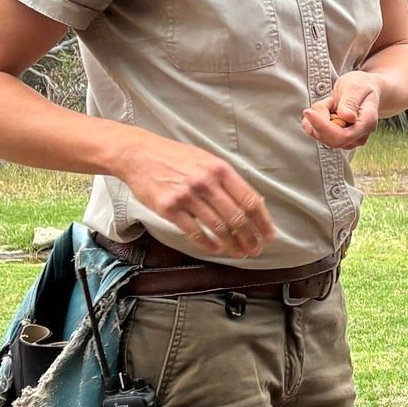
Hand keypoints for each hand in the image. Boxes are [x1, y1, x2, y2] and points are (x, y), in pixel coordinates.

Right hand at [112, 133, 273, 258]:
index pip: (249, 200)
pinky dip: (208, 244)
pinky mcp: (169, 208)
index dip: (262, 221)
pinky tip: (216, 249)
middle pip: (237, 217)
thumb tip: (250, 203)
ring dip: (233, 244)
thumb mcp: (206, 160)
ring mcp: (187, 196)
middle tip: (256, 249)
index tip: (268, 234)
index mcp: (220, 169)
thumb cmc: (175, 157)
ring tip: (240, 252)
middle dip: (250, 237)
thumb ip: (226, 180)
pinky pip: (194, 232)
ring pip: (218, 227)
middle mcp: (206, 182)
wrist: (138, 154)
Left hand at [302, 71, 381, 148]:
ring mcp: (348, 141)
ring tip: (332, 103)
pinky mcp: (337, 140)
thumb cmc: (361, 87)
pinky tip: (326, 110)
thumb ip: (351, 101)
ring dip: (319, 117)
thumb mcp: (356, 86)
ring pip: (321, 135)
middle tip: (329, 100)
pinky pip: (317, 134)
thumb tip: (347, 117)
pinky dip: (316, 120)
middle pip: (329, 138)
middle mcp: (359, 137)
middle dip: (320, 118)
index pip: (343, 135)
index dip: (323, 127)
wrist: (363, 92)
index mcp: (367, 123)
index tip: (309, 112)